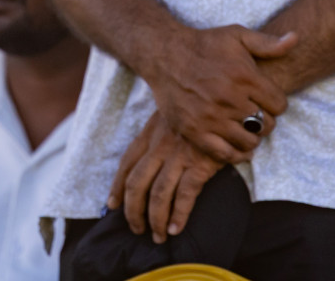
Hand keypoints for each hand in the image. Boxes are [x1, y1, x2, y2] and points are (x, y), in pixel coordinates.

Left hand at [108, 112, 223, 243]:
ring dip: (155, 219)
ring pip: (158, 194)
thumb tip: (151, 161)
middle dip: (133, 211)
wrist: (222, 98)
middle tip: (136, 228)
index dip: (117, 187)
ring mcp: (179, 156)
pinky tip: (175, 229)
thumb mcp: (169, 117)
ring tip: (157, 236)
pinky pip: (185, 195)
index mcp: (149, 135)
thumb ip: (158, 137)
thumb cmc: (197, 110)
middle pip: (136, 184)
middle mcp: (159, 146)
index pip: (126, 164)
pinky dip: (178, 215)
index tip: (112, 205)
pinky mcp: (201, 164)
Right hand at [144, 24, 295, 161]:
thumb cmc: (203, 44)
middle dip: (264, 120)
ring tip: (243, 126)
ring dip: (250, 136)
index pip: (279, 105)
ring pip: (249, 141)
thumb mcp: (236, 35)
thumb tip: (296, 39)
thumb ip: (267, 42)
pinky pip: (225, 153)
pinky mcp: (194, 130)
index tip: (263, 99)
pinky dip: (235, 154)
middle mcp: (229, 98)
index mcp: (244, 77)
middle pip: (267, 125)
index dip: (275, 103)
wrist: (164, 53)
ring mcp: (211, 117)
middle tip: (252, 113)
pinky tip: (235, 145)